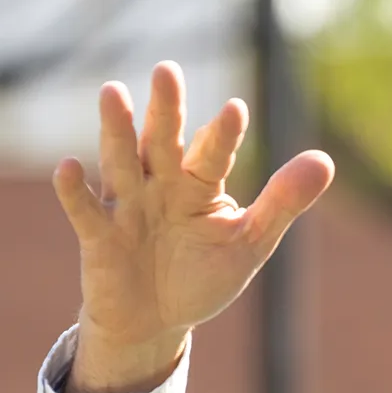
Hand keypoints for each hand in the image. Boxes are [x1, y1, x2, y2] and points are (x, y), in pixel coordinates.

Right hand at [51, 62, 333, 392]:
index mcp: (200, 184)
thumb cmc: (202, 275)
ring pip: (122, 162)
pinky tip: (67, 167)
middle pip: (164, 142)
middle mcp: (161, 184)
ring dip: (116, 130)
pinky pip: (85, 211)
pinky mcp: (99, 236)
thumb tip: (324, 161)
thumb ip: (283, 203)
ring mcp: (127, 206)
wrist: (155, 321)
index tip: (235, 110)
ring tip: (113, 93)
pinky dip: (75, 192)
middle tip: (167, 70)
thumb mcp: (249, 243)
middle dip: (166, 109)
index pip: (213, 153)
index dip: (223, 134)